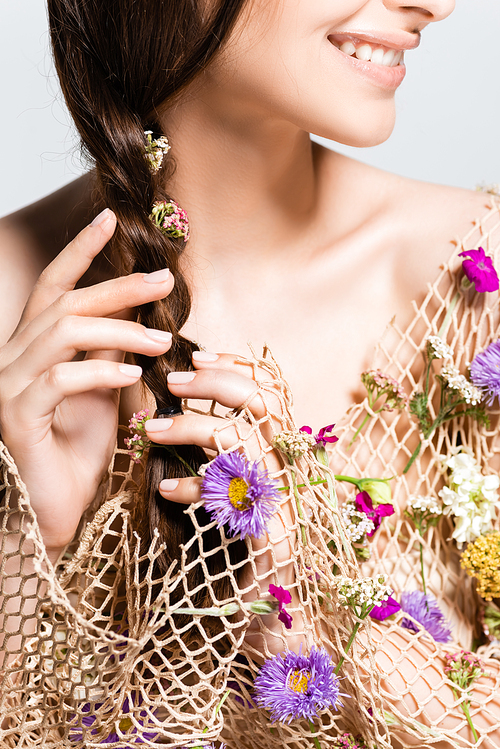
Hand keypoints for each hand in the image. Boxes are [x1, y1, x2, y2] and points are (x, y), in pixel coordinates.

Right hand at [0, 209, 174, 553]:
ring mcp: (8, 385)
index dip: (79, 250)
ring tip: (162, 343)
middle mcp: (12, 357)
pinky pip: (59, 379)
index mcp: (32, 348)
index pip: (53, 286)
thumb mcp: (102, 392)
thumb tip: (136, 314)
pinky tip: (134, 376)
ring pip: (63, 333)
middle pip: (65, 303)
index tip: (109, 219)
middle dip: (118, 288)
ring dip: (120, 332)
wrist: (55, 511)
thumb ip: (109, 352)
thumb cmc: (78, 451)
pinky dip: (101, 372)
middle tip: (165, 283)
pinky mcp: (16, 416)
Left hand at [144, 352, 306, 652]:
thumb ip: (224, 455)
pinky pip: (232, 500)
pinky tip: (167, 490)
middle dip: (215, 382)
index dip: (237, 366)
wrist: (277, 625)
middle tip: (172, 381)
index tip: (198, 354)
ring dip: (194, 427)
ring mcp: (285, 505)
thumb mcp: (237, 494)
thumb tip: (184, 409)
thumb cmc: (247, 556)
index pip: (273, 391)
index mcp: (285, 457)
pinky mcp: (271, 539)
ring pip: (245, 442)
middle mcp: (293, 474)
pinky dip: (195, 487)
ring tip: (150, 431)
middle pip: (264, 403)